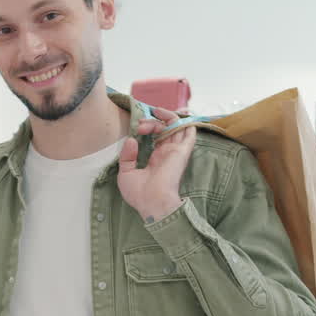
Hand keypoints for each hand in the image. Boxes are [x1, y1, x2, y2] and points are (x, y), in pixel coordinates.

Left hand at [117, 106, 197, 222]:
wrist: (151, 202)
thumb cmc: (139, 194)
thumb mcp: (126, 173)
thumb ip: (127, 156)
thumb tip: (131, 139)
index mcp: (156, 159)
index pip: (156, 137)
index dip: (148, 126)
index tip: (137, 125)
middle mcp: (167, 153)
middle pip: (165, 129)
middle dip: (152, 121)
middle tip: (141, 125)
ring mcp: (174, 152)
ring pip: (176, 127)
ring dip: (166, 117)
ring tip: (156, 112)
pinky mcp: (181, 152)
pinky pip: (189, 133)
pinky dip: (185, 122)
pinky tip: (179, 113)